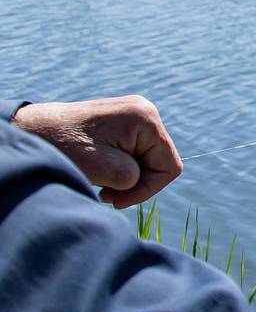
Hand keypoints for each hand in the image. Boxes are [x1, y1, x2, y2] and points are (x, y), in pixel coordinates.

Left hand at [14, 96, 182, 208]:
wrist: (30, 130)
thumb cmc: (63, 148)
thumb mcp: (104, 170)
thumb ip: (133, 178)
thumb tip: (138, 180)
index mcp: (146, 119)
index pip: (169, 166)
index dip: (148, 189)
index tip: (116, 199)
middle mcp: (144, 112)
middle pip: (158, 162)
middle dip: (134, 182)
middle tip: (104, 192)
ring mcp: (132, 115)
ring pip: (145, 159)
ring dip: (125, 176)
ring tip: (99, 180)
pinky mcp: (120, 123)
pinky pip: (133, 152)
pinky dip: (118, 167)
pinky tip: (98, 169)